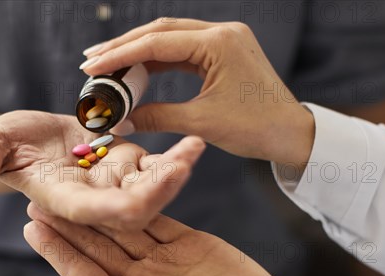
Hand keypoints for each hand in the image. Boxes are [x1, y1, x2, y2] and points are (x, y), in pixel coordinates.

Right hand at [0, 111, 204, 229]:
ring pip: (153, 188)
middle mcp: (97, 199)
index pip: (92, 213)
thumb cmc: (9, 144)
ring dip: (175, 171)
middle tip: (181, 166)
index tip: (136, 201)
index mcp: (66, 202)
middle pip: (134, 207)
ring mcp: (117, 183)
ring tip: (195, 146)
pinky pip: (159, 165)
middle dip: (158, 191)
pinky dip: (176, 156)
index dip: (112, 210)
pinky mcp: (131, 164)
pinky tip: (194, 141)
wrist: (33, 141)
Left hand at [24, 204, 307, 275]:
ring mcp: (163, 259)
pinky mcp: (188, 242)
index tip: (33, 228)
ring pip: (123, 226)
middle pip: (97, 245)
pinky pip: (158, 216)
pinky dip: (139, 200)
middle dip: (69, 222)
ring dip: (98, 207)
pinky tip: (117, 184)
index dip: (58, 250)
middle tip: (40, 198)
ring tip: (73, 184)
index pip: (83, 273)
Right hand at [81, 18, 314, 165]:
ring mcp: (224, 40)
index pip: (157, 43)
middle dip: (124, 46)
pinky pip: (183, 50)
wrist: (292, 134)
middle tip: (92, 60)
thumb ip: (157, 117)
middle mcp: (222, 33)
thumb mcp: (202, 123)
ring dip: (139, 50)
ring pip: (170, 38)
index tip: (92, 67)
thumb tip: (120, 122)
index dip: (120, 55)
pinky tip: (138, 70)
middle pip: (160, 31)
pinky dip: (158, 60)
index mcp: (219, 44)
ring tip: (108, 64)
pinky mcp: (224, 51)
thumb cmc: (256, 128)